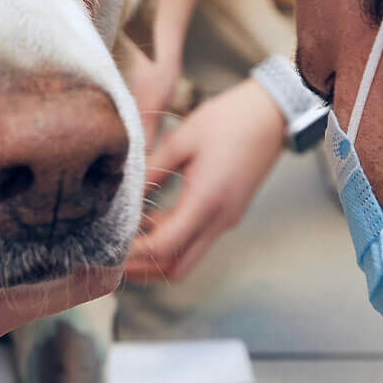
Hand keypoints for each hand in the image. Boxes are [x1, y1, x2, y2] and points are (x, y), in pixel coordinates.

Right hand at [0, 37, 120, 346]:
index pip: (91, 271)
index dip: (115, 211)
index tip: (112, 141)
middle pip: (79, 249)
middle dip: (93, 188)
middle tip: (90, 110)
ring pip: (48, 237)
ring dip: (60, 183)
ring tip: (60, 111)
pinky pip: (13, 226)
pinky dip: (22, 185)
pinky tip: (12, 132)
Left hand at [126, 78, 283, 282]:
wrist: (273, 112)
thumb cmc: (230, 120)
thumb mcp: (182, 139)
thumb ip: (151, 170)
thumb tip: (124, 196)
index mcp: (206, 202)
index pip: (164, 247)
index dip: (134, 254)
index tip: (108, 250)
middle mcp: (219, 220)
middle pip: (176, 268)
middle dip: (143, 270)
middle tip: (112, 260)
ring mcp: (225, 220)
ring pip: (186, 257)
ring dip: (156, 256)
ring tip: (124, 241)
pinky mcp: (226, 213)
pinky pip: (195, 238)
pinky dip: (170, 239)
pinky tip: (147, 221)